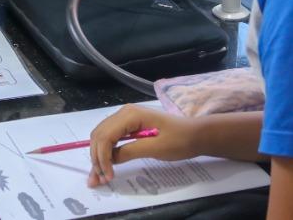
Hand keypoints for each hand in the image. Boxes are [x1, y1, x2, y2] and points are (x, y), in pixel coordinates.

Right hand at [87, 105, 204, 187]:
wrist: (196, 134)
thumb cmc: (179, 140)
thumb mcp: (156, 148)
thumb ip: (130, 151)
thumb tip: (110, 159)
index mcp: (130, 115)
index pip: (106, 136)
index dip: (103, 157)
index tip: (108, 177)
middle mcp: (124, 112)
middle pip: (99, 135)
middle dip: (96, 158)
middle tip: (99, 179)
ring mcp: (126, 117)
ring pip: (102, 136)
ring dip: (98, 155)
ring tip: (99, 176)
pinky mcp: (129, 125)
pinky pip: (111, 137)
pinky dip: (105, 151)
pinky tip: (105, 165)